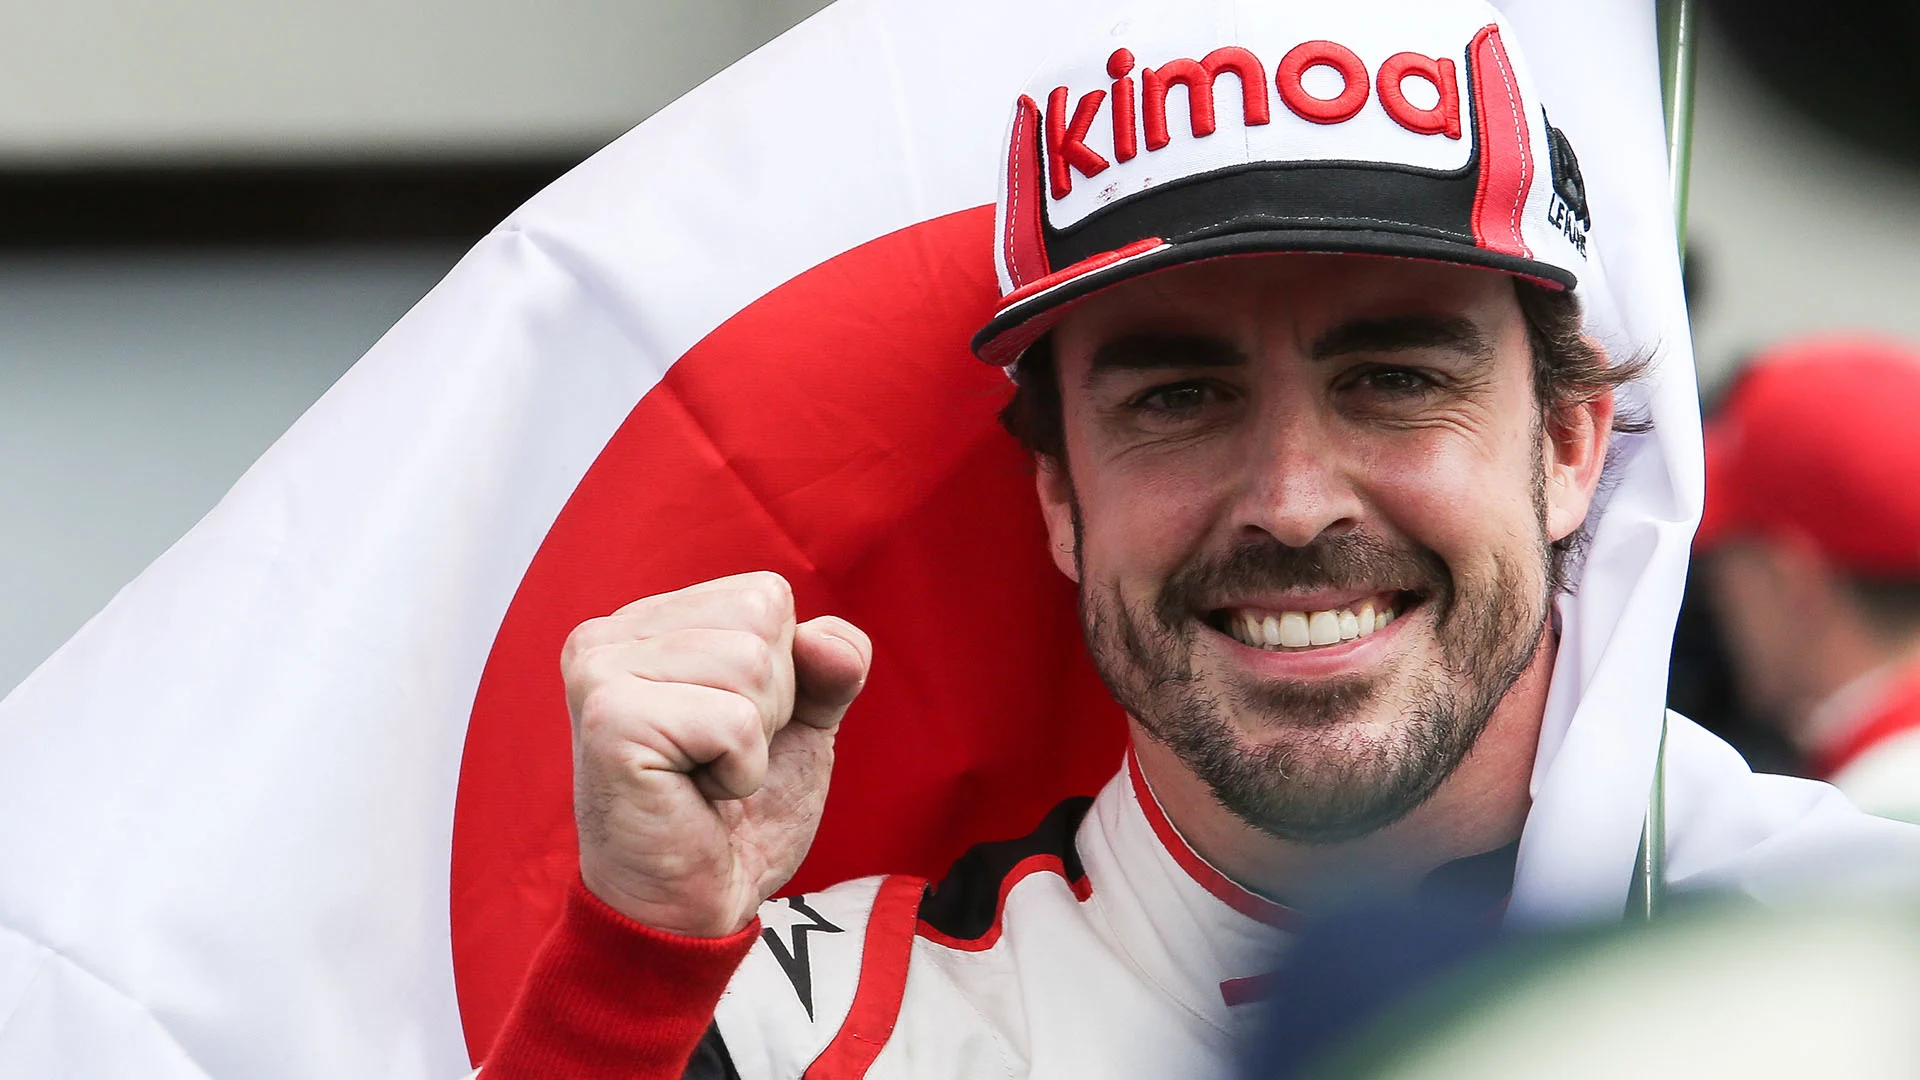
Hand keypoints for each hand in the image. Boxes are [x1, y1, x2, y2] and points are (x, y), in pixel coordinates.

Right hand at [563, 571, 871, 936]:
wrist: (689, 911)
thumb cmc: (734, 815)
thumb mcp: (801, 723)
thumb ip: (829, 666)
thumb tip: (825, 641)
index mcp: (645, 623)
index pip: (765, 594)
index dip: (784, 672)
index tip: (730, 729)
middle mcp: (608, 636)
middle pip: (762, 618)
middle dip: (770, 703)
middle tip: (717, 758)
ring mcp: (600, 672)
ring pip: (752, 664)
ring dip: (753, 740)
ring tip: (704, 776)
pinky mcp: (610, 721)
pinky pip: (733, 722)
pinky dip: (740, 772)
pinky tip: (696, 796)